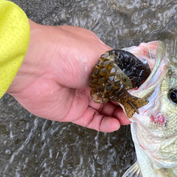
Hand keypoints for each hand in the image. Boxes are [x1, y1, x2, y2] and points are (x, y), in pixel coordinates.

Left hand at [7, 20, 129, 131]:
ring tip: (128, 118)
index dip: (131, 86)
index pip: (119, 75)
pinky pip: (92, 120)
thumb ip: (122, 74)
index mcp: (96, 58)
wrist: (34, 65)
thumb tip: (138, 85)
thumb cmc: (66, 52)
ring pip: (104, 108)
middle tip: (136, 110)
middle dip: (126, 102)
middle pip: (113, 94)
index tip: (142, 95)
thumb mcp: (102, 57)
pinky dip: (104, 124)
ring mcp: (80, 95)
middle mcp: (89, 77)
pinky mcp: (71, 111)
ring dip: (118, 114)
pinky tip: (115, 124)